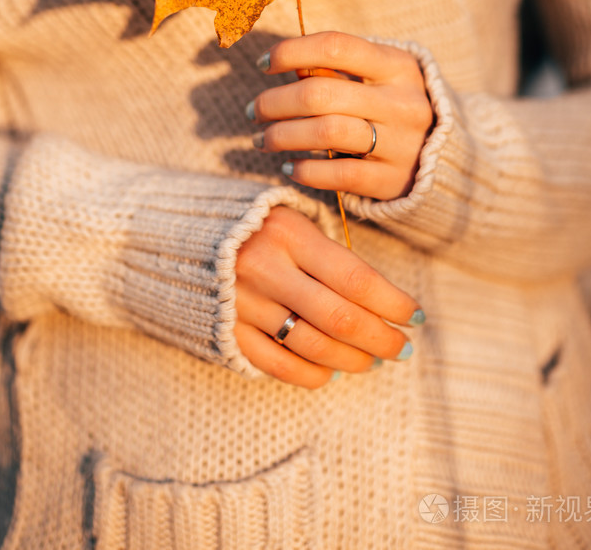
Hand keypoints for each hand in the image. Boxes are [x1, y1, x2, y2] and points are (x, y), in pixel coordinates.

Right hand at [235, 204, 422, 386]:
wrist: (174, 234)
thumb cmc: (250, 223)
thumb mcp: (289, 217)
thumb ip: (327, 250)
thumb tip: (378, 296)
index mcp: (288, 233)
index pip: (356, 278)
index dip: (394, 303)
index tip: (416, 315)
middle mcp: (265, 269)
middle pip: (340, 318)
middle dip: (382, 339)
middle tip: (404, 348)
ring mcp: (242, 303)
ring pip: (314, 347)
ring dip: (354, 360)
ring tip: (374, 360)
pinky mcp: (225, 330)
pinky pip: (279, 365)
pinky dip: (313, 374)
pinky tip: (333, 371)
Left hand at [248, 31, 432, 199]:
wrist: (444, 157)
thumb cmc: (392, 107)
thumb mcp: (378, 78)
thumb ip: (336, 68)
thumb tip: (285, 64)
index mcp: (398, 65)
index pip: (335, 47)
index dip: (291, 51)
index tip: (263, 64)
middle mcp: (403, 102)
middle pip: (321, 94)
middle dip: (276, 102)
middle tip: (255, 111)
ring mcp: (401, 143)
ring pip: (326, 133)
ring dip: (282, 136)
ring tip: (262, 140)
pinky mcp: (392, 180)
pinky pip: (339, 174)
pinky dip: (306, 170)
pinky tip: (289, 167)